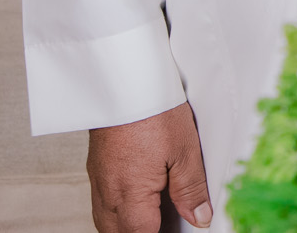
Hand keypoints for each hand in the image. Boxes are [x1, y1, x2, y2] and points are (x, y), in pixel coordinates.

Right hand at [87, 101, 211, 231]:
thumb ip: (190, 189)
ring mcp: (99, 179)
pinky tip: (137, 199)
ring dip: (127, 226)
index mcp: (130, 194)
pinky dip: (119, 209)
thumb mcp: (184, 150)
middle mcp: (108, 192)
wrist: (123, 79)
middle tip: (169, 226)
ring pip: (107, 220)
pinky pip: (102, 202)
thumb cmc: (152, 109)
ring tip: (155, 219)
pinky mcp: (96, 166)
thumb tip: (200, 218)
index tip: (178, 230)